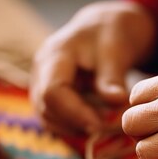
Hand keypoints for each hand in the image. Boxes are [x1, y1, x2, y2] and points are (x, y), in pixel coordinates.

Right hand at [30, 1, 157, 134]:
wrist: (105, 29)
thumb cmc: (110, 35)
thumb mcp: (116, 51)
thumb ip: (113, 77)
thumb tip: (116, 101)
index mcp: (54, 56)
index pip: (52, 93)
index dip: (74, 114)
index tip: (100, 126)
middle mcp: (41, 72)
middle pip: (47, 109)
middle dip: (77, 124)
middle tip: (108, 128)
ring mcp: (42, 86)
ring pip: (49, 120)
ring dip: (76, 129)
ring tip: (105, 125)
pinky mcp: (50, 98)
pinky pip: (56, 121)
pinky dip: (75, 127)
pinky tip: (97, 124)